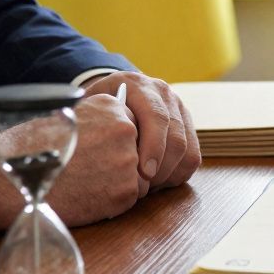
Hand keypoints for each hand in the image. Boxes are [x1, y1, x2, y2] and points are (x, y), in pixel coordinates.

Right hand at [0, 94, 144, 228]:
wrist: (11, 178)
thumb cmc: (36, 146)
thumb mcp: (72, 116)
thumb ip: (104, 118)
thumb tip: (127, 123)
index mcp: (113, 107)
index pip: (134, 126)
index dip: (119, 141)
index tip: (102, 149)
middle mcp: (126, 131)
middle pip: (140, 150)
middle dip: (123, 161)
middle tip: (95, 168)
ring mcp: (128, 162)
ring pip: (139, 175)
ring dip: (121, 181)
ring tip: (90, 182)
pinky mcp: (125, 192)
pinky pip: (130, 197)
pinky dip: (113, 200)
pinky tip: (89, 194)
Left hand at [83, 71, 199, 189]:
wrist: (112, 93)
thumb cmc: (95, 109)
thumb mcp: (87, 108)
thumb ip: (87, 122)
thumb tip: (80, 145)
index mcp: (137, 85)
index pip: (156, 117)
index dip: (153, 147)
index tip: (143, 173)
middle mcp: (163, 93)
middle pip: (176, 135)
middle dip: (162, 167)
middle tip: (145, 189)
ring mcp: (178, 108)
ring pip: (187, 147)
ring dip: (171, 173)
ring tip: (149, 188)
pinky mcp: (187, 125)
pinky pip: (193, 154)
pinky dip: (179, 173)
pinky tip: (159, 182)